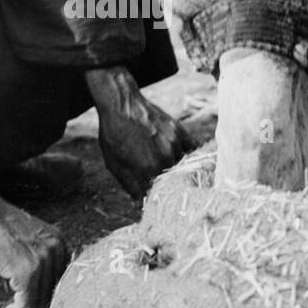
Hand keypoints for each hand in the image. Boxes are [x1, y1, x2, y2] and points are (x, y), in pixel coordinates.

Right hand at [0, 197, 68, 307]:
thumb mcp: (26, 240)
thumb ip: (37, 259)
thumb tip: (38, 291)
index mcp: (59, 242)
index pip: (60, 280)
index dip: (46, 297)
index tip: (32, 306)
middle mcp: (56, 250)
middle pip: (52, 293)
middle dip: (35, 307)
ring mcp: (42, 261)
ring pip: (39, 301)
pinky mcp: (26, 272)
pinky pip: (26, 304)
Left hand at [87, 66, 191, 199]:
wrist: (121, 104)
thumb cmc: (113, 134)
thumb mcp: (114, 163)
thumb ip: (130, 185)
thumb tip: (139, 203)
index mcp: (148, 169)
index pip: (159, 194)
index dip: (155, 198)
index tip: (153, 199)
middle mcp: (165, 158)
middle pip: (175, 183)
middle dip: (169, 188)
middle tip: (162, 187)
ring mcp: (175, 144)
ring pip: (185, 167)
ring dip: (180, 172)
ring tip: (172, 173)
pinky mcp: (180, 132)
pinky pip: (194, 149)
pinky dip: (192, 156)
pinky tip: (186, 160)